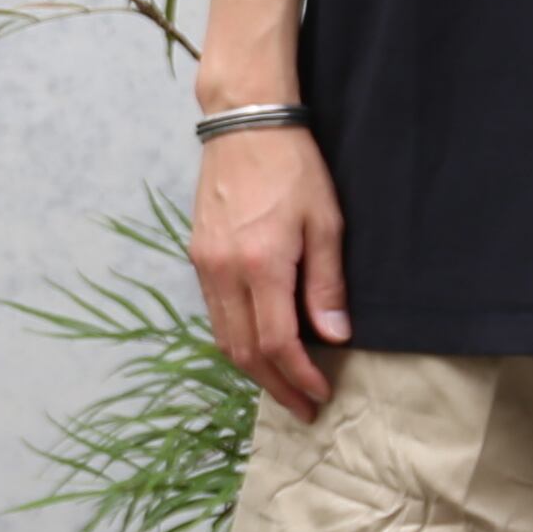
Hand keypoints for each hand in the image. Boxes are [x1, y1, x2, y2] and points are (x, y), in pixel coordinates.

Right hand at [189, 126, 351, 422]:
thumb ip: (327, 283)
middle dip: (274, 386)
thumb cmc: (293, 167)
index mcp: (261, 265)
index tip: (320, 394)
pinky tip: (258, 346)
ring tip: (282, 385)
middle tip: (302, 407)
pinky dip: (235, 340)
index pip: (277, 342)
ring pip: (223, 338)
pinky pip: (214, 314)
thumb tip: (335, 336)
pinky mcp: (197, 256)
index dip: (299, 376)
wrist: (244, 123)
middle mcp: (224, 272)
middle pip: (244, 351)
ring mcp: (205, 265)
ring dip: (252, 369)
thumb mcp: (326, 222)